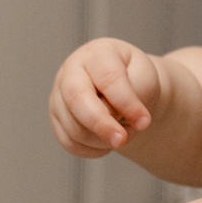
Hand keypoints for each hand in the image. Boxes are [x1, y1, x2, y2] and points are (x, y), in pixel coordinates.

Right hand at [48, 37, 160, 156]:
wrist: (128, 89)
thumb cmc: (136, 80)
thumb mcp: (144, 79)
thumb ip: (131, 95)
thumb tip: (110, 118)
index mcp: (97, 54)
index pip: (107, 78)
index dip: (125, 102)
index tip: (144, 122)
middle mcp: (71, 72)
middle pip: (77, 99)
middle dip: (101, 124)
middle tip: (122, 140)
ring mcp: (59, 96)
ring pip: (74, 128)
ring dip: (104, 139)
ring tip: (125, 132)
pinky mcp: (57, 120)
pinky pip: (70, 143)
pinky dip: (94, 149)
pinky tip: (109, 141)